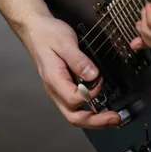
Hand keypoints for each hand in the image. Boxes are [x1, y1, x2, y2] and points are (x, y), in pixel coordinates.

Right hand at [19, 14, 120, 128]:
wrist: (36, 29)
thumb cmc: (48, 34)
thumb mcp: (65, 42)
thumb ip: (79, 60)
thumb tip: (93, 75)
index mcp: (55, 79)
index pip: (73, 99)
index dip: (90, 94)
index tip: (100, 81)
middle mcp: (55, 90)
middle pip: (73, 117)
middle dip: (96, 122)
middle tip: (115, 119)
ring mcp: (59, 90)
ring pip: (74, 114)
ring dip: (94, 119)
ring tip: (111, 118)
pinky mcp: (63, 87)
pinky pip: (75, 105)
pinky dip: (89, 110)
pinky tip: (100, 107)